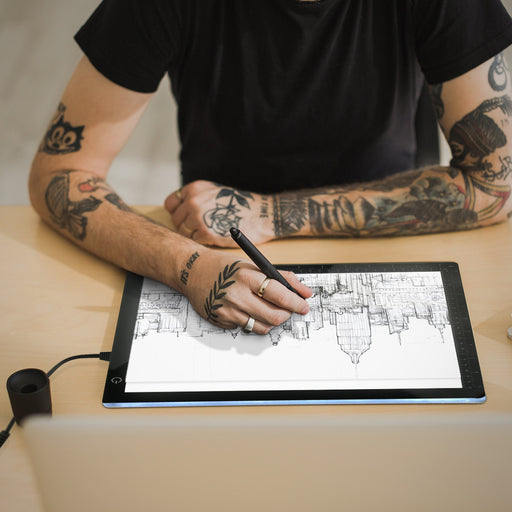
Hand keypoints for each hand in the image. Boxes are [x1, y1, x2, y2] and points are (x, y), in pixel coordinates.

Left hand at [164, 180, 274, 246]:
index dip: (178, 212)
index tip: (186, 217)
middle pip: (176, 220)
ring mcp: (198, 218)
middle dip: (186, 225)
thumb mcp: (214, 192)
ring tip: (211, 230)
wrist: (262, 214)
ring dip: (195, 234)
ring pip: (184, 232)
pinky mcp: (206, 233)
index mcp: (194, 188)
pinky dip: (204, 241)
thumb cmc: (240, 205)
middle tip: (202, 227)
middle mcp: (193, 201)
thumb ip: (195, 198)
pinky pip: (195, 241)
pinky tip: (217, 235)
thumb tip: (177, 212)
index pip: (171, 204)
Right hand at [181, 249, 311, 334]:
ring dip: (271, 321)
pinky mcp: (221, 321)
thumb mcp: (253, 265)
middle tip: (288, 311)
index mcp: (246, 276)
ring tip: (267, 309)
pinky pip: (246, 327)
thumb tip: (305, 292)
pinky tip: (245, 309)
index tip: (304, 306)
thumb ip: (282, 277)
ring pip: (262, 327)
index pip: (279, 294)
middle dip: (286, 315)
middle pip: (273, 316)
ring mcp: (228, 310)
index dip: (295, 303)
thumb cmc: (224, 267)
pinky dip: (252, 321)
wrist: (192, 272)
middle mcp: (236, 295)